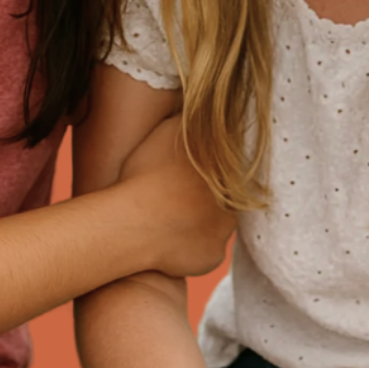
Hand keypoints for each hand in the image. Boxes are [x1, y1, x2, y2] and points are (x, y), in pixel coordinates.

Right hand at [120, 118, 234, 277]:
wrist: (134, 222)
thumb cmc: (146, 173)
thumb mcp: (169, 130)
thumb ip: (191, 121)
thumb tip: (203, 110)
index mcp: (224, 169)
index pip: (225, 170)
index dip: (205, 172)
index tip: (184, 177)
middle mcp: (233, 197)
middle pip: (223, 198)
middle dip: (204, 199)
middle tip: (175, 198)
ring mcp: (225, 231)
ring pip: (214, 226)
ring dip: (198, 223)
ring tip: (167, 220)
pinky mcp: (213, 257)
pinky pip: (203, 252)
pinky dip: (190, 248)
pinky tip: (168, 240)